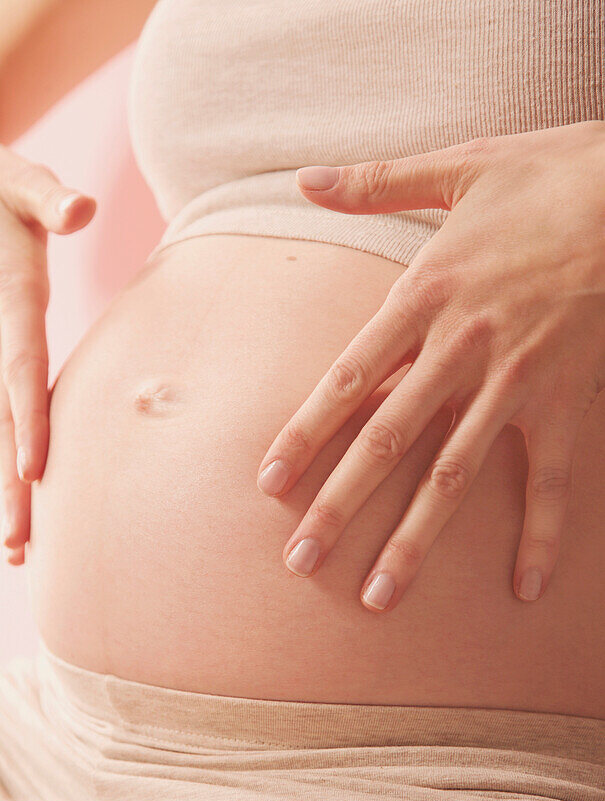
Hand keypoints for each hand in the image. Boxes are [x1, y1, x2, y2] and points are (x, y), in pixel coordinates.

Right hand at [0, 132, 95, 564]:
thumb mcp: (12, 174)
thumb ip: (47, 195)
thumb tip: (81, 210)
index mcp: (8, 295)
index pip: (21, 366)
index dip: (29, 417)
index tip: (32, 468)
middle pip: (5, 420)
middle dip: (13, 484)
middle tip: (20, 547)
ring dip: (10, 488)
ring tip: (18, 550)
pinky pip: (1, 414)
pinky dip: (9, 460)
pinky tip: (21, 500)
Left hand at [257, 121, 604, 610]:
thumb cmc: (552, 176)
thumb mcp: (458, 167)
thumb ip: (375, 182)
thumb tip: (303, 177)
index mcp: (424, 295)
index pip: (348, 380)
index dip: (305, 433)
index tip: (269, 483)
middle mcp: (461, 350)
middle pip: (387, 442)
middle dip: (340, 507)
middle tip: (300, 562)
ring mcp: (516, 384)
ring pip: (454, 476)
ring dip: (414, 541)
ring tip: (376, 597)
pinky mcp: (566, 402)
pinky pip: (552, 482)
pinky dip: (543, 536)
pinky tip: (527, 590)